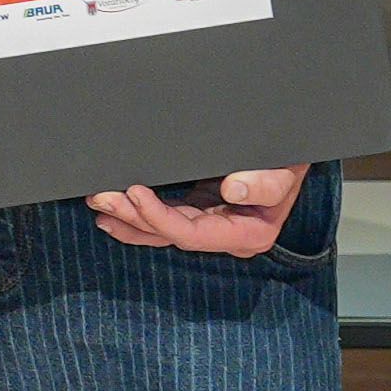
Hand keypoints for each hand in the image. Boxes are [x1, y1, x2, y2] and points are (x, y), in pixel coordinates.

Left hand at [89, 167, 299, 256]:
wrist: (290, 154)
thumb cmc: (288, 162)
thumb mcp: (285, 169)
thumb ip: (266, 183)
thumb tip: (234, 190)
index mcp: (248, 234)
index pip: (193, 233)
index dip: (159, 217)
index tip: (135, 194)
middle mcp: (225, 236)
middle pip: (171, 234)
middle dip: (133, 217)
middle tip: (102, 197)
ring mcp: (211, 225)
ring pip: (162, 230)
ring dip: (128, 218)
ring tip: (99, 203)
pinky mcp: (200, 211)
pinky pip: (164, 220)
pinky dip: (138, 215)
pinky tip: (113, 212)